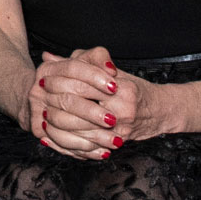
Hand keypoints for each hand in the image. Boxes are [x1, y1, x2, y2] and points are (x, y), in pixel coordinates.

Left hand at [28, 46, 169, 157]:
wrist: (160, 111)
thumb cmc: (133, 88)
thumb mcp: (110, 70)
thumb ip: (81, 62)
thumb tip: (48, 56)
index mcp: (120, 87)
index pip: (82, 83)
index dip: (59, 81)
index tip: (44, 79)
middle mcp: (122, 109)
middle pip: (77, 107)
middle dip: (55, 103)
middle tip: (40, 98)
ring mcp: (120, 129)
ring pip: (79, 129)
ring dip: (57, 123)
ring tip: (43, 116)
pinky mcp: (117, 143)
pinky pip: (86, 144)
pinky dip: (67, 140)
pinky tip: (53, 135)